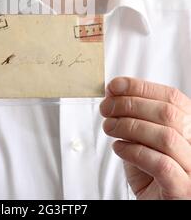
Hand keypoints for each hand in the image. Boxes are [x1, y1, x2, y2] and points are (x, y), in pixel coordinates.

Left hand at [100, 77, 190, 199]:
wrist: (156, 204)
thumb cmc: (151, 174)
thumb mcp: (142, 139)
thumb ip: (134, 116)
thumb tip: (113, 91)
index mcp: (190, 128)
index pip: (172, 97)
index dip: (141, 87)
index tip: (115, 86)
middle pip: (168, 113)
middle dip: (130, 104)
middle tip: (106, 108)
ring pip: (165, 136)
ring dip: (128, 126)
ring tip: (109, 127)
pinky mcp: (183, 190)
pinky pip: (161, 164)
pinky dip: (134, 151)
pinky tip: (119, 148)